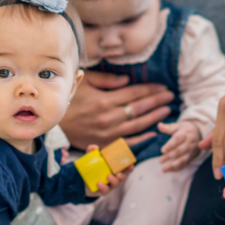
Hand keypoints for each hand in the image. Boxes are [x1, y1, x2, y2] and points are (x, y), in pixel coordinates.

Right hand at [59, 72, 173, 148]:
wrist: (52, 124)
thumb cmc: (68, 99)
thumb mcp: (84, 83)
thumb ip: (106, 80)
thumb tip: (127, 80)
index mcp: (104, 101)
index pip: (134, 94)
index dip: (150, 90)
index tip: (163, 87)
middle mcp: (108, 117)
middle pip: (139, 108)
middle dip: (157, 101)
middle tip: (171, 96)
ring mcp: (107, 133)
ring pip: (137, 125)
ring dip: (154, 118)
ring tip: (167, 110)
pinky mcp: (105, 144)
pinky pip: (128, 143)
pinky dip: (142, 139)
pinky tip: (153, 133)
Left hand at [83, 144, 132, 196]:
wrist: (82, 180)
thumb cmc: (91, 168)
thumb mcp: (90, 159)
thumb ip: (91, 151)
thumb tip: (94, 147)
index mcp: (114, 169)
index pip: (125, 169)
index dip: (129, 167)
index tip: (130, 165)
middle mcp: (114, 177)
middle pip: (122, 177)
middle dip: (123, 175)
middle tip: (119, 173)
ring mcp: (109, 185)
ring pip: (115, 184)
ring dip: (114, 181)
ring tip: (109, 177)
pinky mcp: (102, 190)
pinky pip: (105, 190)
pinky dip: (103, 187)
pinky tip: (99, 183)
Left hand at [157, 121, 200, 171]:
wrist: (199, 133)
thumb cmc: (185, 129)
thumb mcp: (178, 126)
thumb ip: (168, 127)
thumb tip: (159, 125)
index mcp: (185, 134)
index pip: (178, 140)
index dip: (170, 145)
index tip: (162, 150)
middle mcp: (189, 143)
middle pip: (180, 151)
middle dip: (170, 156)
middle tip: (160, 160)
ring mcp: (191, 152)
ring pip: (183, 159)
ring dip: (173, 165)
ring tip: (164, 169)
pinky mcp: (191, 157)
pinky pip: (185, 164)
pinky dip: (177, 168)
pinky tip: (169, 170)